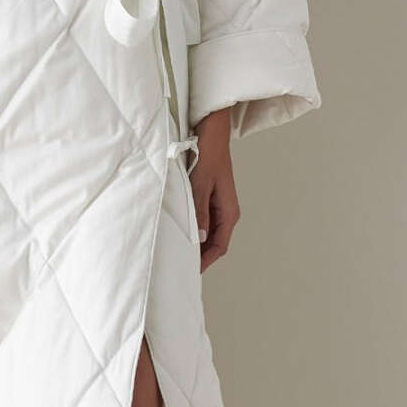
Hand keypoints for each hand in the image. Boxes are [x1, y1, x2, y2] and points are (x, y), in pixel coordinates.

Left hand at [190, 108, 236, 271]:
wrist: (211, 132)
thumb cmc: (208, 155)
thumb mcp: (200, 185)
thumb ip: (199, 212)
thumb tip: (198, 239)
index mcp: (229, 212)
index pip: (219, 246)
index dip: (205, 262)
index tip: (191, 273)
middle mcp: (226, 212)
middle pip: (214, 243)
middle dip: (200, 257)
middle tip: (180, 268)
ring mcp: (218, 206)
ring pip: (208, 233)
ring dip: (196, 244)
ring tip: (178, 254)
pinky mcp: (209, 198)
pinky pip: (202, 221)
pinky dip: (193, 230)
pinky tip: (180, 232)